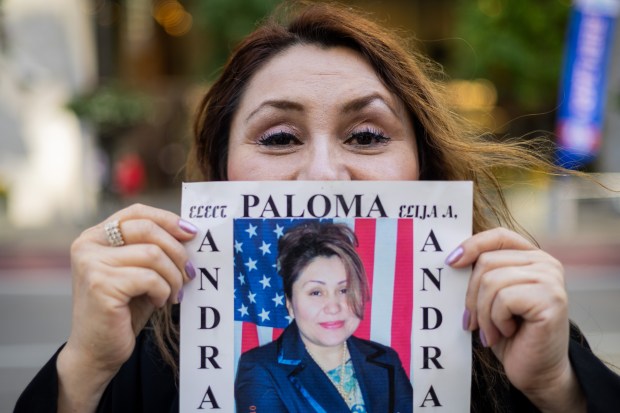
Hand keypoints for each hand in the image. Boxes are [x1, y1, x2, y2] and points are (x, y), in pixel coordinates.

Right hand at [57, 204, 196, 411]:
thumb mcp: (140, 272)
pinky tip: (160, 302)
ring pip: (152, 254)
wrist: (98, 351)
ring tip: (174, 293)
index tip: (192, 233)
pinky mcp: (100, 285)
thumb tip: (190, 232)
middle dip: (177, 251)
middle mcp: (88, 245)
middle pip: (147, 229)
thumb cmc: (124, 310)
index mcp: (95, 236)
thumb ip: (155, 250)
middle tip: (189, 273)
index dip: (168, 219)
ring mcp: (91, 264)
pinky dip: (163, 290)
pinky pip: (150, 278)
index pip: (136, 212)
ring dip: (173, 276)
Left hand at [446, 227, 585, 412]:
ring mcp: (551, 280)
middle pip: (487, 261)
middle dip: (471, 295)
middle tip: (474, 322)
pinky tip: (507, 333)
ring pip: (491, 281)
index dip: (472, 245)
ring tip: (491, 331)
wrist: (536, 372)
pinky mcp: (552, 299)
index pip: (498, 236)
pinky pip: (504, 299)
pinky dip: (496, 321)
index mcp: (531, 257)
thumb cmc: (509, 334)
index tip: (450, 263)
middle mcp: (546, 263)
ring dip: (483, 313)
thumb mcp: (491, 297)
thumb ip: (482, 274)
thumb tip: (451, 258)